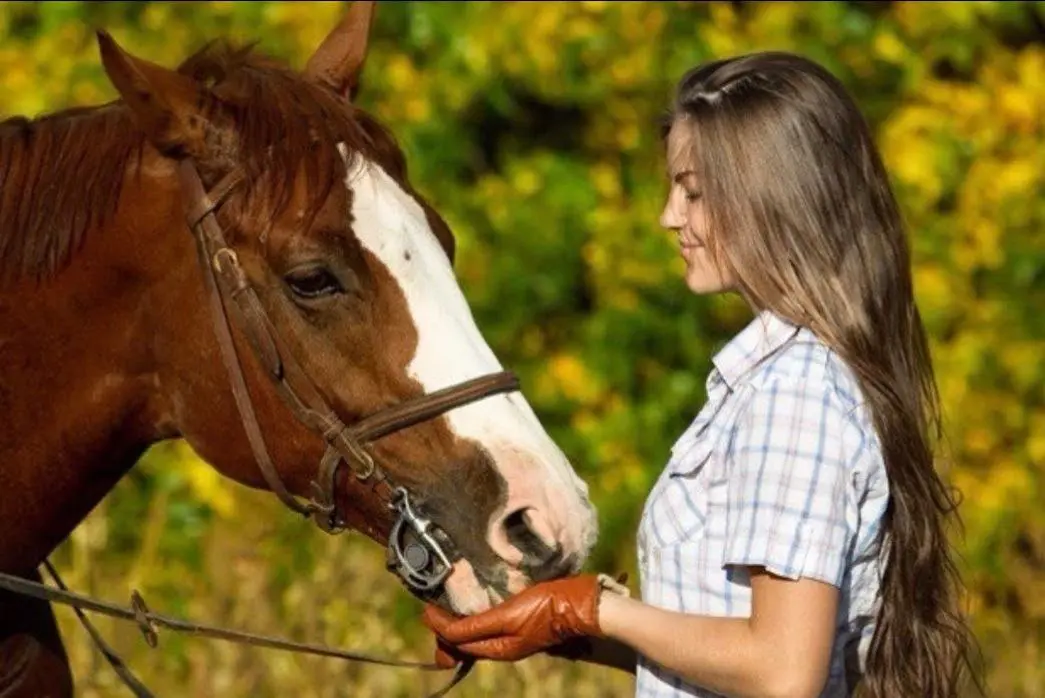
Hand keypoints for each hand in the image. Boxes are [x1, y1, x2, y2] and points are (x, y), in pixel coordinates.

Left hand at [422, 574, 603, 663]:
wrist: (581, 604)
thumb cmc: (546, 607)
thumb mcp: (507, 616)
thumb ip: (476, 627)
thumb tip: (444, 633)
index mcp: (498, 648)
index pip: (457, 640)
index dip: (438, 625)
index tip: (425, 607)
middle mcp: (503, 646)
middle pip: (465, 642)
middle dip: (444, 629)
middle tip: (430, 609)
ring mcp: (513, 635)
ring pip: (476, 634)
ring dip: (458, 622)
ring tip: (445, 607)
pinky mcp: (521, 622)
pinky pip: (489, 625)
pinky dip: (474, 617)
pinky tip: (473, 606)